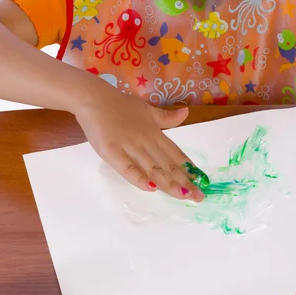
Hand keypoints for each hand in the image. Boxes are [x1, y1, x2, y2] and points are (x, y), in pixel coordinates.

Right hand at [73, 79, 204, 201]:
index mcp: (155, 133)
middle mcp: (146, 141)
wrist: (93, 98)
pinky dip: (139, 178)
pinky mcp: (111, 151)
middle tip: (199, 197)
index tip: (202, 182)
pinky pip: (127, 167)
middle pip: (168, 164)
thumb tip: (186, 112)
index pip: (175, 153)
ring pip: (152, 168)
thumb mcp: (147, 109)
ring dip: (169, 183)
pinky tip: (151, 188)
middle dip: (185, 181)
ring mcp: (129, 146)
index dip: (189, 168)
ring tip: (184, 195)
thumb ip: (165, 117)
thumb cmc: (120, 104)